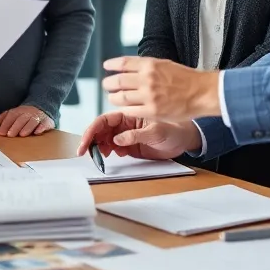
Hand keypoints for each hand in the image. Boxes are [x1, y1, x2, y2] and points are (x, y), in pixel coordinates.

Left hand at [0, 106, 53, 136]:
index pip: (11, 116)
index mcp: (18, 111)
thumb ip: (1, 120)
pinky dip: (41, 127)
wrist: (42, 107)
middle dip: (15, 126)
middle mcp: (28, 113)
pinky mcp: (46, 121)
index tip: (1, 132)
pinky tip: (38, 132)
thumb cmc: (24, 114)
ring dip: (27, 127)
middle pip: (21, 119)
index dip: (5, 124)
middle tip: (10, 135)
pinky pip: (45, 123)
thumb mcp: (12, 114)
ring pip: (32, 121)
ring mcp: (37, 116)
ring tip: (22, 134)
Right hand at [76, 112, 200, 158]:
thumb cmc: (174, 129)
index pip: (105, 120)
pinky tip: (112, 155)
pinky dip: (108, 152)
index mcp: (129, 114)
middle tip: (84, 152)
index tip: (85, 142)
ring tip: (101, 154)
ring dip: (99, 146)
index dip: (92, 130)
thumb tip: (117, 140)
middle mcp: (125, 123)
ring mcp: (126, 134)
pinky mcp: (130, 145)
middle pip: (101, 129)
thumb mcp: (156, 131)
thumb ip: (136, 135)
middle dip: (90, 139)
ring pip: (105, 139)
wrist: (185, 139)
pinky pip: (113, 148)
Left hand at [101, 57, 220, 121]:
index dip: (112, 65)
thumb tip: (130, 68)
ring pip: (120, 97)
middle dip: (108, 83)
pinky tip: (124, 108)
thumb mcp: (165, 64)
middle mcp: (147, 79)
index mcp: (150, 65)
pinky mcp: (152, 111)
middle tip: (107, 85)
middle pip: (118, 81)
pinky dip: (124, 109)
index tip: (106, 66)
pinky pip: (130, 111)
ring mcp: (149, 96)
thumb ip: (147, 66)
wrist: (201, 92)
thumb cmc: (186, 78)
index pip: (123, 63)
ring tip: (113, 98)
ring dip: (113, 97)